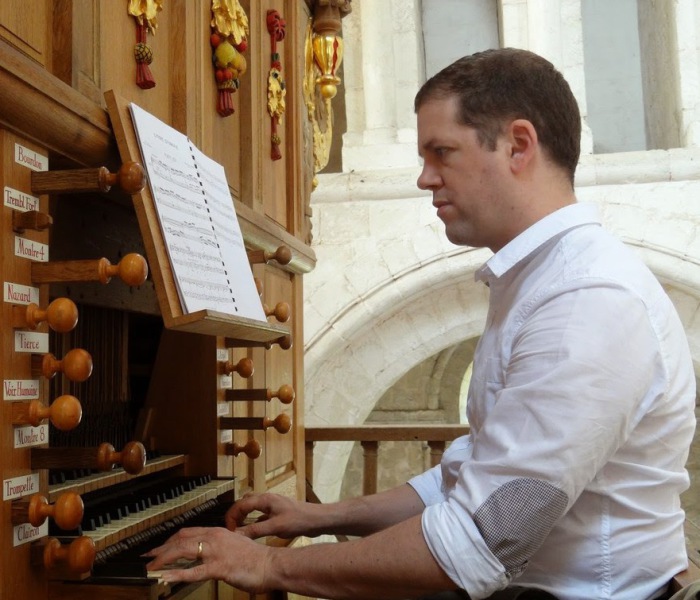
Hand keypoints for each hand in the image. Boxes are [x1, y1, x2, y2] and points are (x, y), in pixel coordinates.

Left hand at [144, 526, 270, 591]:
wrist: (271, 564)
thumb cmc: (255, 558)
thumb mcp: (234, 546)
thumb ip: (218, 548)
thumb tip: (204, 555)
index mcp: (218, 532)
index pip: (187, 532)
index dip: (170, 541)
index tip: (159, 548)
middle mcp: (215, 537)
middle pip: (181, 539)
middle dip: (162, 549)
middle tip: (148, 558)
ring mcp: (216, 552)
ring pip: (183, 551)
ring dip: (164, 559)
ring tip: (151, 568)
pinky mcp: (220, 567)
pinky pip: (194, 571)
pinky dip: (177, 574)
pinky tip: (166, 578)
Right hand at [226, 492, 319, 538]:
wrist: (317, 520)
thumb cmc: (298, 520)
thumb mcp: (275, 527)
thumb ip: (255, 530)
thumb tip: (236, 534)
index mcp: (264, 499)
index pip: (241, 504)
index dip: (232, 516)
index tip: (228, 529)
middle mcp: (267, 499)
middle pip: (244, 503)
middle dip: (235, 515)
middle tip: (231, 530)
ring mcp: (272, 505)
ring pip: (252, 508)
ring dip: (244, 517)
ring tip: (238, 530)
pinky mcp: (277, 512)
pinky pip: (260, 514)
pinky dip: (253, 521)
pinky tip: (252, 531)